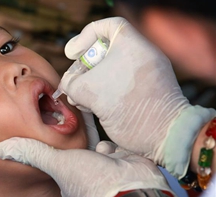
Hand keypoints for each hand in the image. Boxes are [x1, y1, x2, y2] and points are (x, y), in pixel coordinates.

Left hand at [0, 137, 174, 196]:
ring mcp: (106, 171)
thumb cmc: (92, 181)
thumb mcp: (57, 163)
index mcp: (69, 185)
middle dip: (76, 145)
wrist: (134, 187)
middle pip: (76, 155)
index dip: (54, 151)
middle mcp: (87, 180)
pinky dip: (110, 143)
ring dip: (93, 142)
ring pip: (94, 149)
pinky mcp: (122, 162)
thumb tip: (1, 148)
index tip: (52, 138)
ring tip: (89, 134)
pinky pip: (112, 146)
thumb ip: (32, 153)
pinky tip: (110, 144)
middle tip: (70, 129)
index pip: (57, 163)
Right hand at [60, 17, 214, 177]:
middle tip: (74, 81)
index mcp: (131, 46)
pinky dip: (101, 93)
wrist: (162, 135)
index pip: (106, 26)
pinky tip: (92, 107)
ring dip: (89, 84)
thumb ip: (72, 83)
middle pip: (102, 51)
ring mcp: (140, 74)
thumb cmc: (128, 108)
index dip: (84, 36)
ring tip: (81, 100)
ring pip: (106, 71)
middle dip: (83, 68)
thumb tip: (69, 83)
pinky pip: (115, 84)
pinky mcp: (140, 90)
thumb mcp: (90, 91)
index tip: (72, 53)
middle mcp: (137, 56)